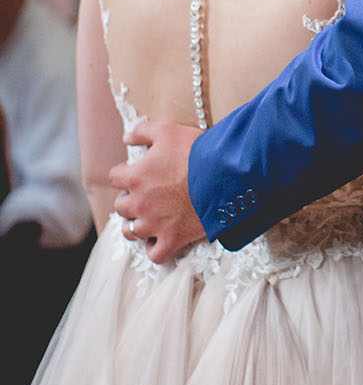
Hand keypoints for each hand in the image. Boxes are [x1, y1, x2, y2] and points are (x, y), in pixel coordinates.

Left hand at [109, 120, 204, 263]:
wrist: (225, 174)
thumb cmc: (197, 151)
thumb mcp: (168, 130)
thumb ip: (143, 131)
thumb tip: (127, 138)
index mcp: (135, 177)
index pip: (115, 177)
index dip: (125, 173)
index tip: (136, 171)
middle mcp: (139, 203)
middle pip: (121, 206)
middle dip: (130, 199)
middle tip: (146, 193)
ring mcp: (155, 224)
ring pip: (132, 231)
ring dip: (137, 225)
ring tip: (148, 218)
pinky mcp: (173, 238)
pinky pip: (155, 254)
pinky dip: (155, 248)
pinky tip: (161, 239)